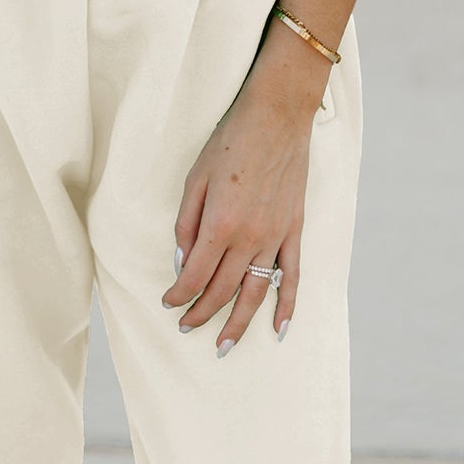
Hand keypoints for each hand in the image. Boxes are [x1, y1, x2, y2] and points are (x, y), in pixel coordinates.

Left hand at [159, 79, 316, 353]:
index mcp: (220, 224)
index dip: (179, 295)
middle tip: (187, 327)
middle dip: (202, 314)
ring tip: (224, 346)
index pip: (195, 276)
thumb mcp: (195, 177)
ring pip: (255, 293)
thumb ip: (186, 222)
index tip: (168, 303)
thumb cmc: (230, 141)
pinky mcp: (294, 230)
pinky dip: (286, 306)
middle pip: (222, 290)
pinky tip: (279, 330)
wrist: (277, 116)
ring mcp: (275, 236)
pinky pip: (292, 276)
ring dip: (239, 324)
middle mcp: (249, 237)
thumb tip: (183, 261)